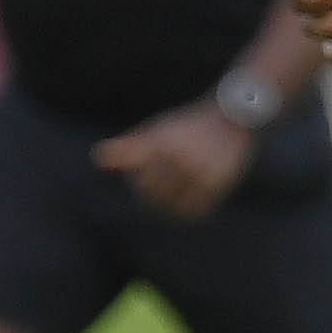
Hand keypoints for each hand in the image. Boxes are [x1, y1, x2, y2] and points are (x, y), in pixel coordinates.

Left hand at [96, 107, 256, 217]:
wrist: (232, 121)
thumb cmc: (188, 127)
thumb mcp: (157, 132)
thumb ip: (129, 148)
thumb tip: (98, 158)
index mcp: (162, 145)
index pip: (140, 181)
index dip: (138, 182)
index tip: (144, 175)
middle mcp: (181, 160)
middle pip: (154, 195)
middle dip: (152, 194)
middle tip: (159, 186)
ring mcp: (200, 175)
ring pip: (173, 207)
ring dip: (168, 205)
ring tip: (171, 193)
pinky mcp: (217, 186)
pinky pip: (193, 212)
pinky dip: (186, 210)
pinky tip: (185, 200)